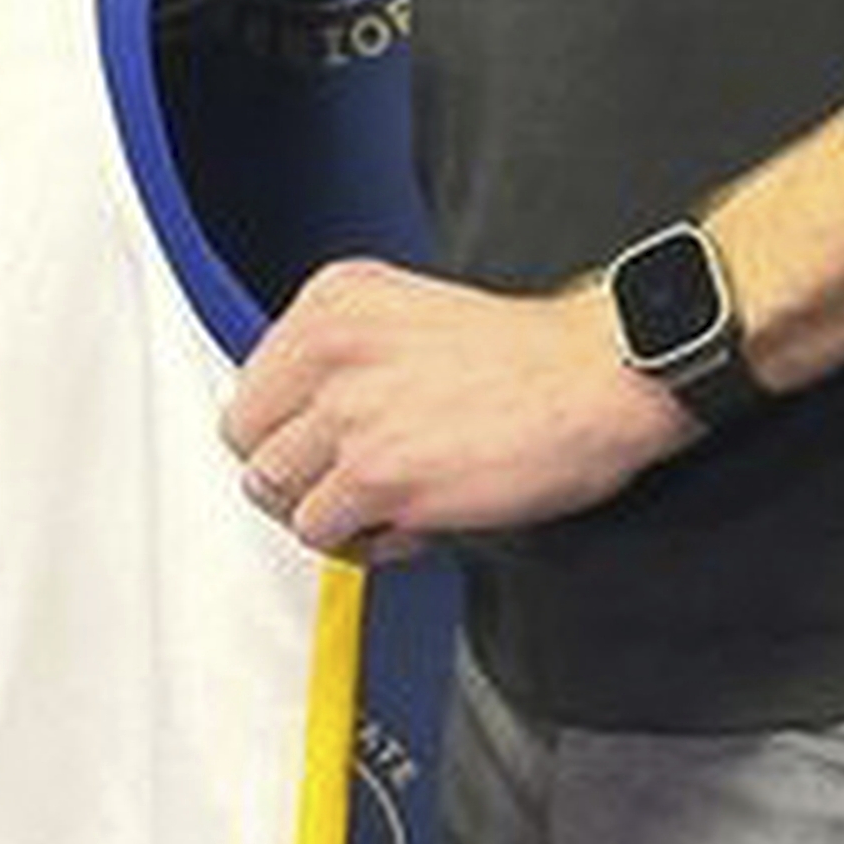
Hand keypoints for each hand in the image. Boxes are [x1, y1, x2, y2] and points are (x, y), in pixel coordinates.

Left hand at [221, 258, 693, 556]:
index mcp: (333, 300)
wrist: (597, 377)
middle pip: (247, 441)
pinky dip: (365, 544)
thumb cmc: (529, 356)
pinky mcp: (377, 475)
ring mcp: (349, 411)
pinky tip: (413, 523)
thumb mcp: (410, 316)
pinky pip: (324, 533)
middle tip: (344, 488)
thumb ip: (346, 358)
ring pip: (275, 493)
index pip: (253, 385)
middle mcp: (328, 347)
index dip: (288, 431)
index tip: (321, 448)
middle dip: (293, 475)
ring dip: (327, 513)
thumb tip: (301, 424)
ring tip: (383, 508)